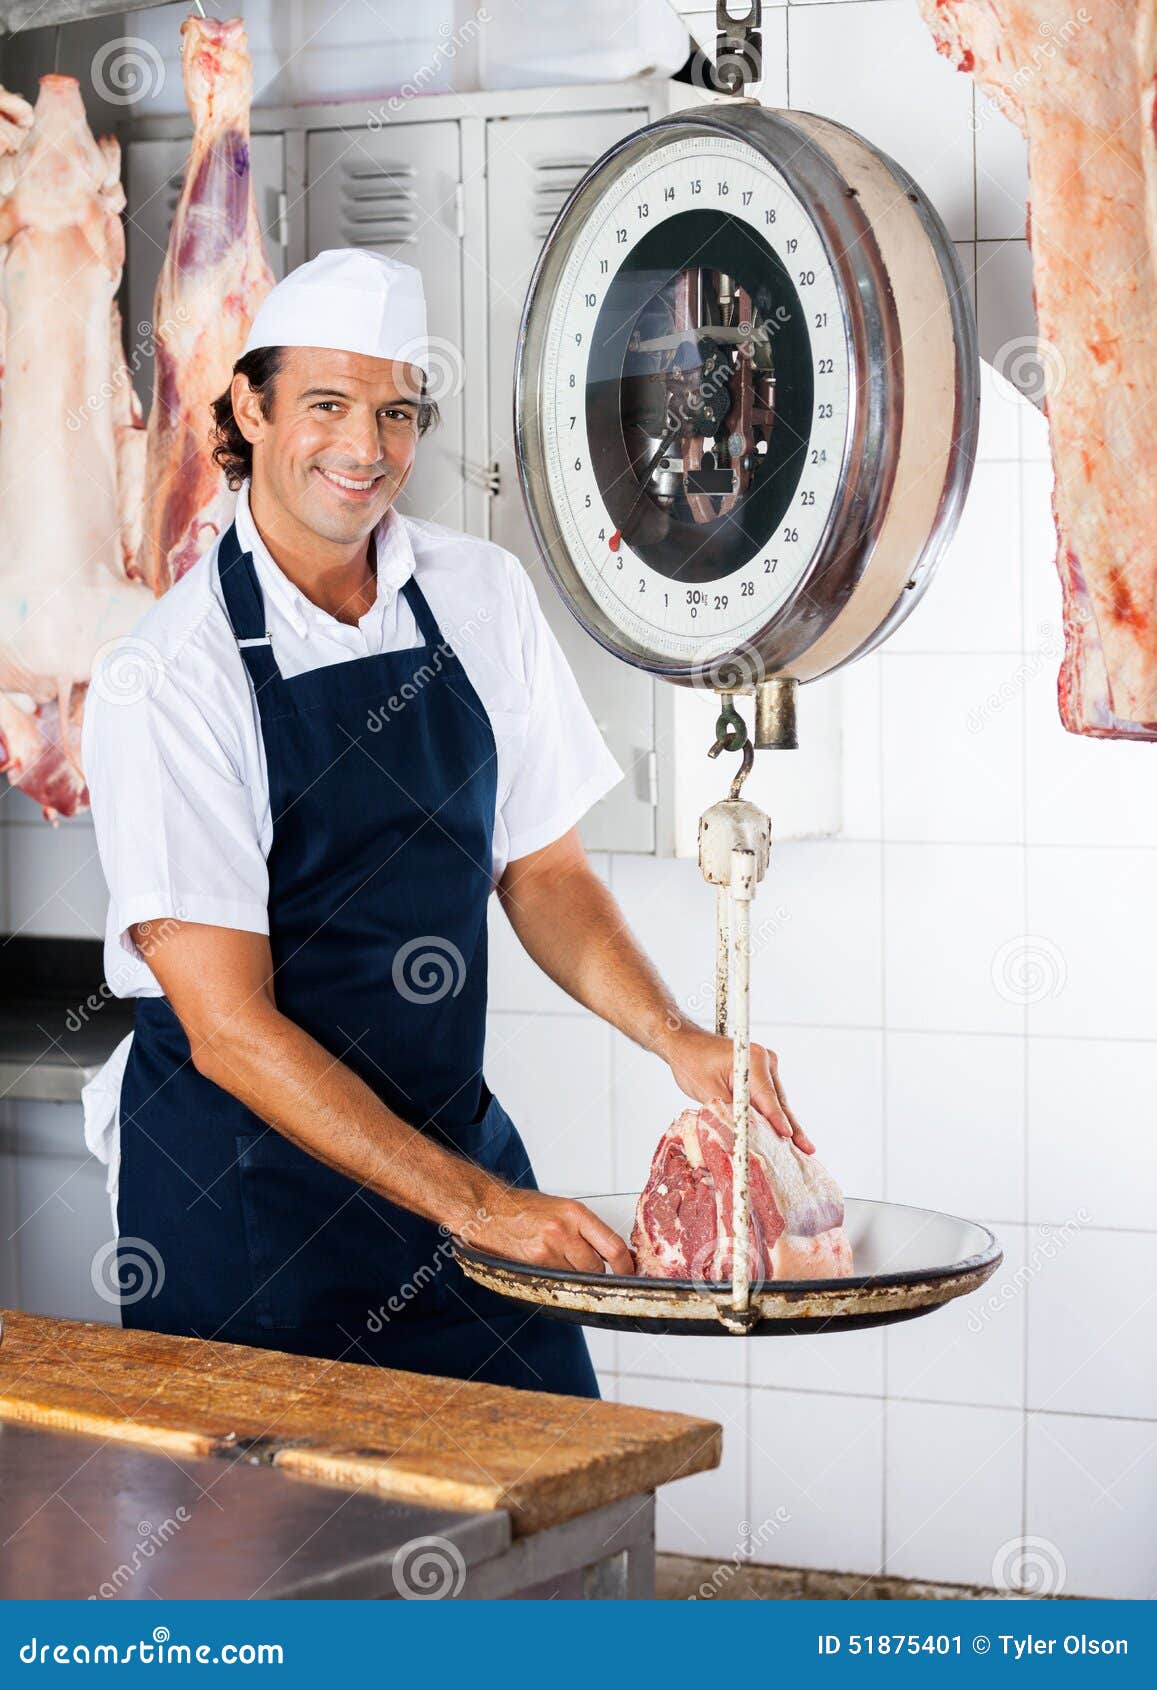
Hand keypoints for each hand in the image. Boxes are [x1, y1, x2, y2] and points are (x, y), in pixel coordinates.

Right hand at [466, 1185, 634, 1275]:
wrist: (488, 1210)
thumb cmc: (523, 1208)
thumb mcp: (561, 1208)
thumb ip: (585, 1228)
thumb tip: (610, 1251)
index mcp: (575, 1213)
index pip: (613, 1246)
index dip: (626, 1265)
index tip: (629, 1271)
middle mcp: (563, 1232)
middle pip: (596, 1268)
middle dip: (597, 1273)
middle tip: (590, 1269)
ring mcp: (547, 1251)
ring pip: (576, 1278)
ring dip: (575, 1278)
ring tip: (562, 1264)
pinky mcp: (532, 1266)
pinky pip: (556, 1283)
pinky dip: (557, 1281)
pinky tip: (549, 1270)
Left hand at [665, 1026, 814, 1153]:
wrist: (684, 1043)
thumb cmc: (692, 1061)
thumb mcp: (707, 1089)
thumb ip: (729, 1110)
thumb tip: (744, 1132)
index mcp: (754, 1059)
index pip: (769, 1097)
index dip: (778, 1120)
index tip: (788, 1137)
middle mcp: (766, 1060)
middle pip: (779, 1101)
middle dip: (791, 1127)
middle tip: (807, 1148)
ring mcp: (766, 1066)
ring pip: (777, 1101)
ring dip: (784, 1123)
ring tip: (802, 1146)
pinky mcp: (761, 1073)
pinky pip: (769, 1098)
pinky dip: (773, 1115)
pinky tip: (785, 1133)